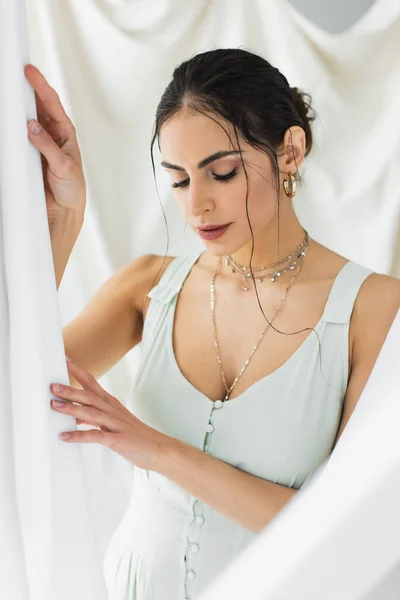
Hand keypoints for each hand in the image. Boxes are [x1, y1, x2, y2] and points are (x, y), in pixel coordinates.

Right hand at [24, 64, 85, 226]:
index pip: (52, 103)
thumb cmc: (72, 187)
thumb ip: (47, 146)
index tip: (29, 71)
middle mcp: (52, 133)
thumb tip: (32, 126)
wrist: (64, 208)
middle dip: (27, 87)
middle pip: (38, 104)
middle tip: (15, 72)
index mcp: (65, 132)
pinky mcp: (29, 152)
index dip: (41, 85)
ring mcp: (39, 141)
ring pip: (27, 117)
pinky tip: (8, 117)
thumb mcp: (63, 166)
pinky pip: (19, 134)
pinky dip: (13, 124)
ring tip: (9, 91)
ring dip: (19, 105)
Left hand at [50, 358, 166, 470]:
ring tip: (55, 405)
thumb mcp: (112, 422)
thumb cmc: (134, 435)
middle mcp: (112, 410)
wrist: (159, 448)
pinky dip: (80, 435)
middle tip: (52, 385)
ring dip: (72, 408)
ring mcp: (116, 424)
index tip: (65, 360)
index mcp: (111, 404)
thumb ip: (94, 417)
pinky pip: (96, 436)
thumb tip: (75, 415)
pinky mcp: (118, 439)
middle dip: (70, 390)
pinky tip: (66, 436)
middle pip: (89, 396)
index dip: (79, 372)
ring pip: (92, 413)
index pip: (93, 384)